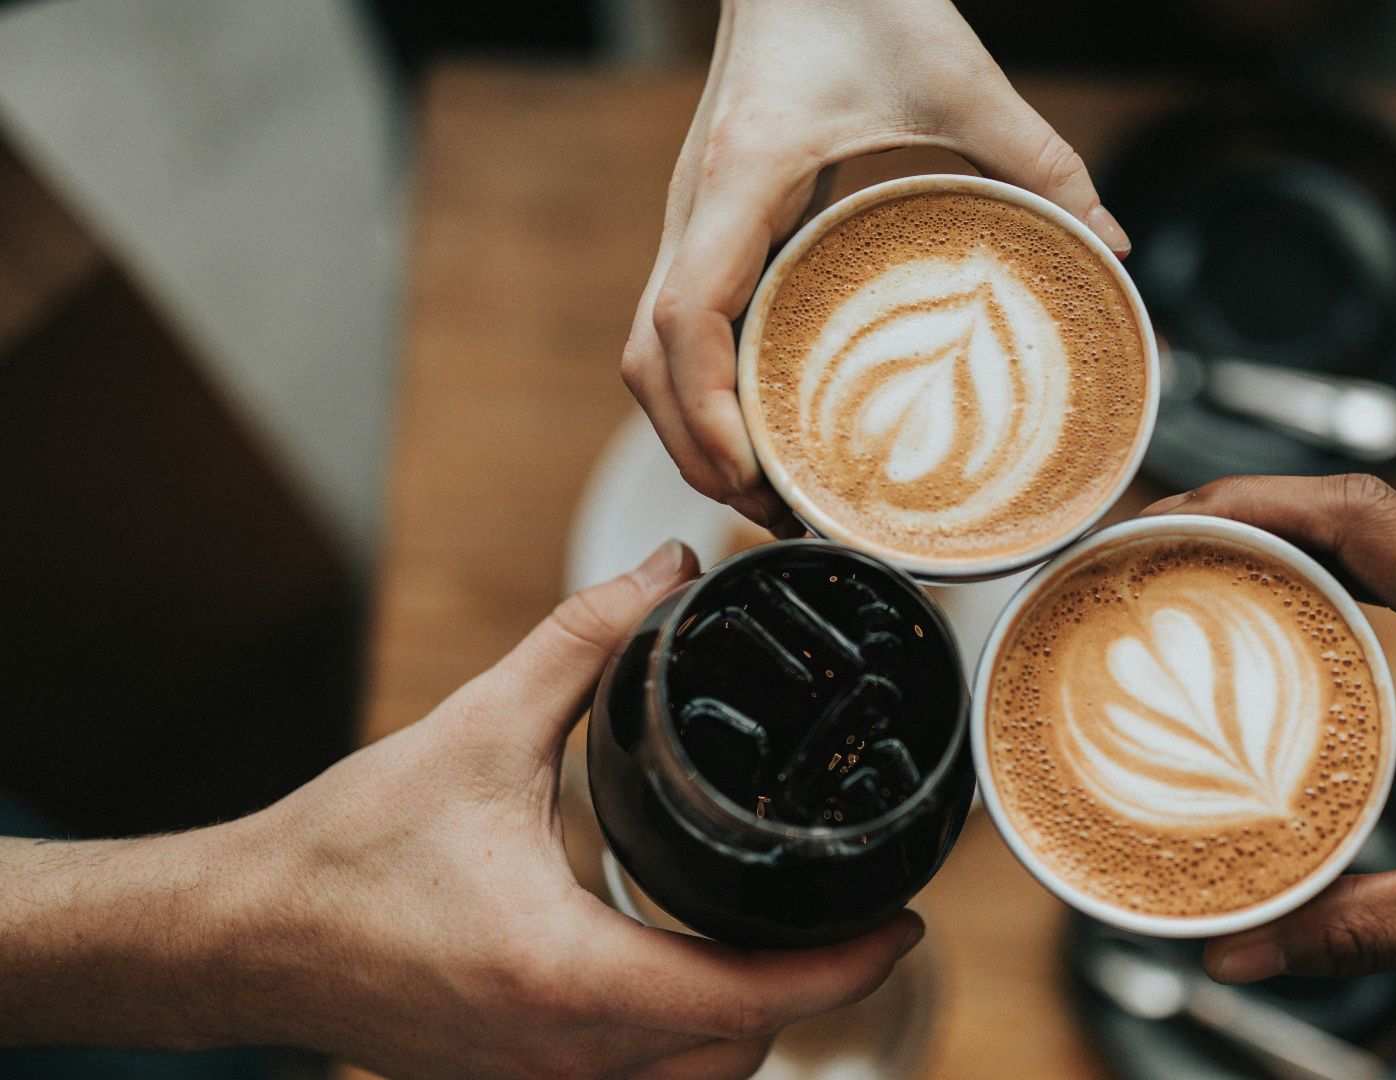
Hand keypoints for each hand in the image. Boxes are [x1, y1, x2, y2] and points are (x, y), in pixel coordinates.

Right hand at [0, 541, 923, 1078]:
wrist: (237, 938)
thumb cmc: (344, 851)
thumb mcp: (477, 730)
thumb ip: (583, 643)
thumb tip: (665, 571)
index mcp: (570, 978)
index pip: (754, 998)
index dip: (847, 965)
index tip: (904, 919)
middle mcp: (564, 1054)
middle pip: (738, 1051)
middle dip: (807, 990)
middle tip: (850, 912)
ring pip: (692, 1079)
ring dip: (746, 1020)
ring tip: (782, 936)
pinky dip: (682, 1039)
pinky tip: (688, 969)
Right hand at [623, 0, 1129, 529]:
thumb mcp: (958, 75)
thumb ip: (1040, 158)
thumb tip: (1110, 247)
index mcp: (741, 178)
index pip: (684, 316)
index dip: (705, 410)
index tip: (754, 472)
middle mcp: (695, 206)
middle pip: (647, 360)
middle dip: (696, 449)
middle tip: (776, 515)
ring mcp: (693, 218)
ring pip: (649, 350)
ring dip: (692, 428)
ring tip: (768, 492)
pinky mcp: (710, 223)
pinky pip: (681, 324)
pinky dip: (706, 388)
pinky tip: (765, 424)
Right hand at [1142, 476, 1395, 986]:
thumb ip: (1359, 927)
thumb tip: (1239, 949)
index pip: (1364, 518)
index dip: (1253, 502)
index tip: (1167, 520)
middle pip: (1353, 508)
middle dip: (1240, 511)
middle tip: (1143, 550)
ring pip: (1372, 531)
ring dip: (1276, 536)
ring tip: (1179, 569)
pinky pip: (1395, 572)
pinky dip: (1320, 573)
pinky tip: (1262, 612)